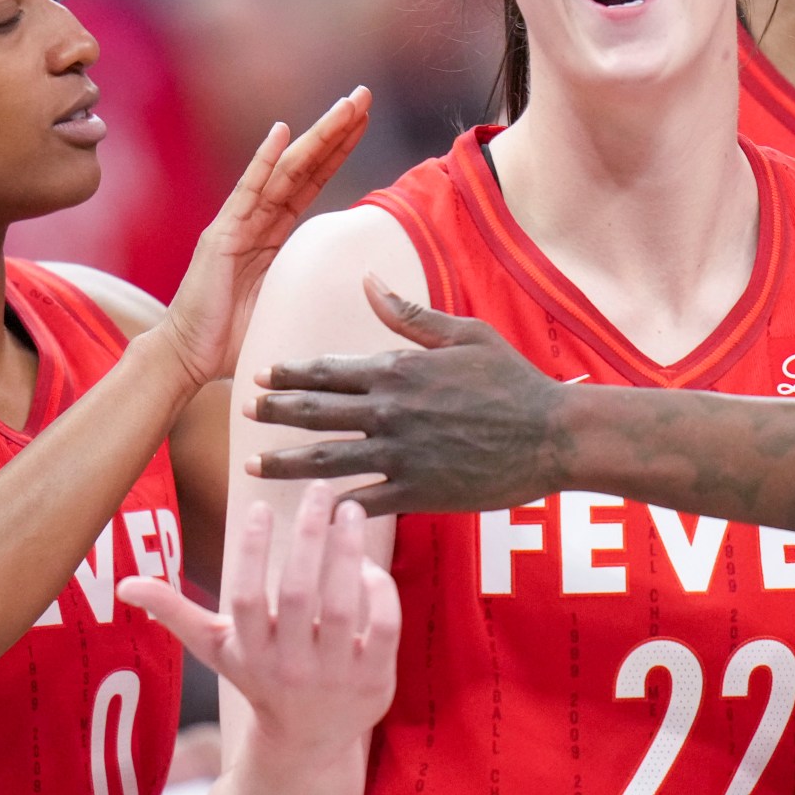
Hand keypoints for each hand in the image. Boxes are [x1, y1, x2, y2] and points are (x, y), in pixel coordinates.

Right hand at [119, 482, 398, 751]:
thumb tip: (123, 585)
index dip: (251, 551)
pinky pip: (384, 627)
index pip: (246, 597)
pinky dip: (380, 591)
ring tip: (350, 510)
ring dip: (347, 553)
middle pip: (297, 593)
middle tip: (318, 489)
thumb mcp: (218, 649)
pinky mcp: (374, 680)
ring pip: (343, 606)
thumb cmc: (260, 677)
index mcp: (251, 653)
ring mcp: (335, 676)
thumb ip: (176, 613)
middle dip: (308, 535)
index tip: (260, 506)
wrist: (307, 742)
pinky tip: (370, 563)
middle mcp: (290, 666)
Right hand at [160, 88, 372, 384]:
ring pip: (283, 171)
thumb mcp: (290, 307)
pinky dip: (263, 161)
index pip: (312, 181)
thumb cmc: (236, 340)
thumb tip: (364, 297)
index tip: (364, 120)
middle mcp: (256, 219)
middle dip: (335, 130)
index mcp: (274, 234)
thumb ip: (316, 291)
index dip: (338, 150)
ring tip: (344, 107)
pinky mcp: (221, 236)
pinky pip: (247, 192)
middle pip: (303, 166)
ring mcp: (237, 223)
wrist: (188, 358)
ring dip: (316, 137)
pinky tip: (281, 132)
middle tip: (364, 95)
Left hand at [245, 276, 573, 514]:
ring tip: (252, 466)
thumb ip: (410, 313)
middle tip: (242, 412)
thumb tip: (367, 281)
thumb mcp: (465, 334)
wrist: (553, 435)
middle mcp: (390, 411)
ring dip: (285, 462)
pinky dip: (332, 507)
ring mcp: (401, 454)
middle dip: (273, 412)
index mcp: (398, 369)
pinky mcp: (417, 491)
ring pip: (326, 460)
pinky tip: (308, 512)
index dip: (289, 374)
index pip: (328, 370)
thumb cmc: (514, 380)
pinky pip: (363, 501)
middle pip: (315, 412)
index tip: (261, 376)